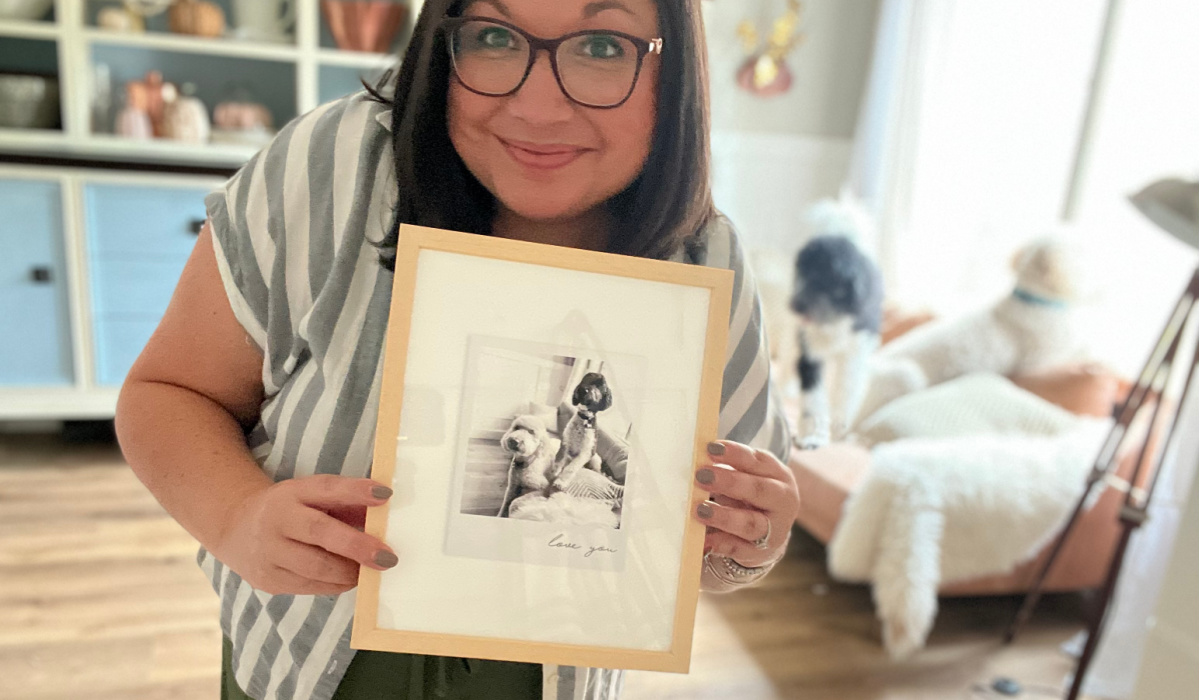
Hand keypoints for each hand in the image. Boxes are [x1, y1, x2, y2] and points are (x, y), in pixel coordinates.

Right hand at [213, 475, 397, 595]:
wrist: (236, 529)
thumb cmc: (292, 511)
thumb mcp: (312, 496)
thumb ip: (346, 503)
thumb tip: (386, 516)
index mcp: (291, 493)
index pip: (326, 488)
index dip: (356, 491)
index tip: (386, 494)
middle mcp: (276, 520)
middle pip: (319, 532)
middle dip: (357, 546)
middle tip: (387, 558)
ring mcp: (268, 553)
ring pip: (314, 567)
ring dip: (349, 572)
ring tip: (371, 572)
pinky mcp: (267, 580)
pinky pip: (308, 587)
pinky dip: (334, 585)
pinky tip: (349, 580)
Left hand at [693, 441, 799, 567]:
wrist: (770, 531)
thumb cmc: (751, 494)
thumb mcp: (747, 475)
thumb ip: (728, 467)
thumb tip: (697, 461)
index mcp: (778, 475)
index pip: (756, 461)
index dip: (733, 454)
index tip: (710, 449)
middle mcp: (781, 501)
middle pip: (757, 490)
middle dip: (729, 482)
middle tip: (701, 476)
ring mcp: (774, 529)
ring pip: (750, 524)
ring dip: (724, 516)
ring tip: (700, 510)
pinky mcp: (760, 552)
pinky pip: (739, 549)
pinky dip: (720, 544)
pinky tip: (702, 540)